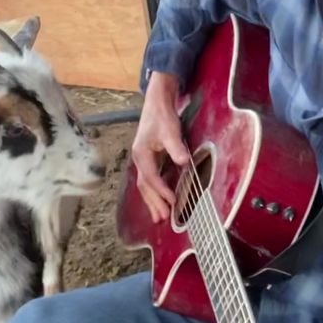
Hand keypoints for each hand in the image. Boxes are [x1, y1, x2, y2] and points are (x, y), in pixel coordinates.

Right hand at [131, 72, 188, 221]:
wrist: (157, 102)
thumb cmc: (163, 116)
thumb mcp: (170, 130)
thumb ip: (176, 146)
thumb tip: (182, 161)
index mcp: (141, 153)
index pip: (150, 177)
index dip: (161, 190)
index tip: (171, 201)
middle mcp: (139, 159)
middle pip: (145, 186)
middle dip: (154, 202)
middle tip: (163, 219)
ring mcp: (142, 160)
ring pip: (145, 185)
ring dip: (152, 201)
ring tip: (159, 218)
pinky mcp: (148, 159)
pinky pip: (149, 181)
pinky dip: (154, 193)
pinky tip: (159, 201)